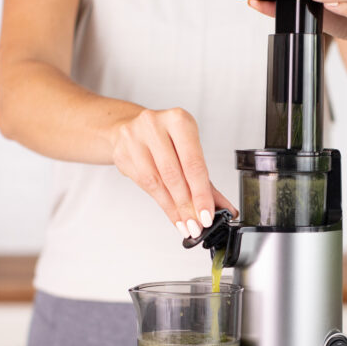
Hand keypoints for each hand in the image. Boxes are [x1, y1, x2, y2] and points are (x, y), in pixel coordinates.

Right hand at [109, 107, 235, 237]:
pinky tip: (172, 213)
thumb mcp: (189, 150)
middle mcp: (155, 126)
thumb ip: (207, 181)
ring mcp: (134, 139)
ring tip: (185, 223)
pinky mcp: (122, 154)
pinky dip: (161, 203)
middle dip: (187, 205)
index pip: (193, 163)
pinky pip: (143, 186)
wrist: (131, 128)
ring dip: (173, 208)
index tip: (207, 214)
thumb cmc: (165, 138)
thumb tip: (224, 208)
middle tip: (196, 224)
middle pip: (174, 174)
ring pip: (156, 182)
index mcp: (178, 120)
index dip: (201, 193)